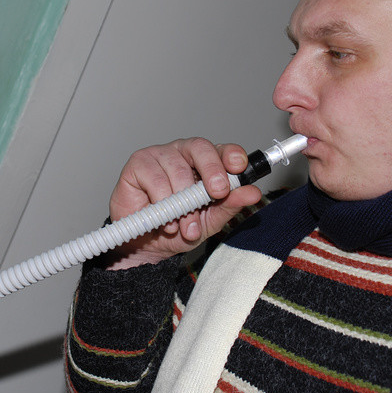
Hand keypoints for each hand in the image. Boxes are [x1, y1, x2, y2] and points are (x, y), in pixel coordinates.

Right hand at [105, 138, 262, 269]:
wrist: (148, 245)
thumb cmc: (178, 228)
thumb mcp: (210, 221)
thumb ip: (231, 205)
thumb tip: (252, 193)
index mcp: (205, 162)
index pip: (222, 149)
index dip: (231, 155)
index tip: (238, 168)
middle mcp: (183, 153)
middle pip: (200, 147)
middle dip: (212, 170)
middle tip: (218, 192)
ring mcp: (159, 155)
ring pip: (177, 169)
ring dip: (184, 204)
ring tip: (185, 227)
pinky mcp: (138, 164)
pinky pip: (155, 179)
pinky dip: (163, 203)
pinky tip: (166, 220)